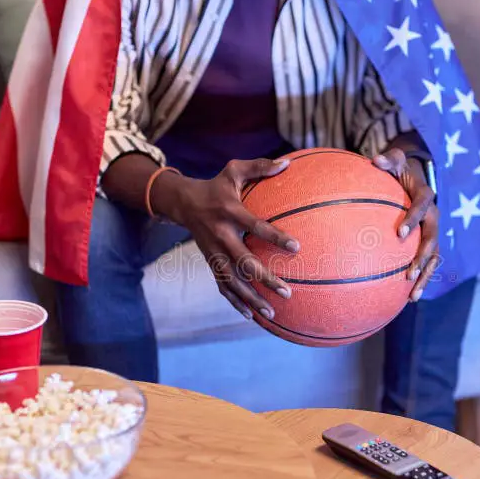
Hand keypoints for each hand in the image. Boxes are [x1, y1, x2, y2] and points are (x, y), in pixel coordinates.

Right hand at [160, 158, 299, 318]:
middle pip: (243, 262)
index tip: (296, 247)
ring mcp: (213, 253)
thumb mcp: (233, 170)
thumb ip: (260, 166)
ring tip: (272, 312)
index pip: (255, 226)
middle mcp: (220, 235)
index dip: (274, 237)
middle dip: (265, 279)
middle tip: (287, 292)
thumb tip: (287, 163)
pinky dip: (235, 302)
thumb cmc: (216, 186)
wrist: (183, 203)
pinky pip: (222, 286)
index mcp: (229, 212)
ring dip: (251, 298)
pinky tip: (251, 315)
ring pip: (233, 281)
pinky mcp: (210, 263)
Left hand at [372, 148, 439, 301]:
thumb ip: (387, 160)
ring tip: (413, 296)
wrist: (415, 176)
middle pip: (432, 239)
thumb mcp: (395, 159)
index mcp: (426, 196)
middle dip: (422, 258)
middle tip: (408, 274)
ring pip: (434, 257)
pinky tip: (407, 297)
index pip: (422, 207)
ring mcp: (432, 232)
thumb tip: (374, 160)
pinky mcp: (428, 242)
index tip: (400, 234)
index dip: (413, 219)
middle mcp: (433, 216)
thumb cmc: (400, 168)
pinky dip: (421, 279)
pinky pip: (428, 263)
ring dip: (425, 276)